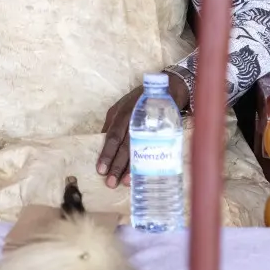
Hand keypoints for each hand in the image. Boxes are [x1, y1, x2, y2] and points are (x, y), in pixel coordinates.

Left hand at [97, 73, 189, 188]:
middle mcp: (133, 116)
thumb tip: (103, 144)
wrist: (169, 86)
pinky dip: (151, 158)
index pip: (111, 136)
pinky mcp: (164, 124)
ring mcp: (149, 120)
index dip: (106, 153)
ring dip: (131, 166)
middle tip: (111, 183)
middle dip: (116, 165)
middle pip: (123, 144)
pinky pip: (155, 144)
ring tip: (126, 181)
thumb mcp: (123, 109)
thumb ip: (113, 125)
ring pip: (138, 146)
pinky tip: (147, 169)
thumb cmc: (141, 101)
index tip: (100, 170)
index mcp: (120, 112)